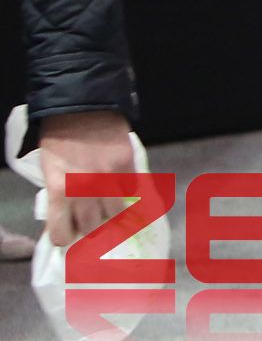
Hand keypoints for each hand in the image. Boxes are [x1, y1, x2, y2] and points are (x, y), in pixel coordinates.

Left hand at [35, 109, 135, 248]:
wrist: (81, 105)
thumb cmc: (58, 139)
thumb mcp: (50, 171)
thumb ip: (60, 196)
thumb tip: (70, 217)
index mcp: (59, 192)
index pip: (63, 234)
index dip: (66, 235)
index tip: (69, 231)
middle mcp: (85, 190)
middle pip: (92, 227)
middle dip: (90, 226)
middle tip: (91, 219)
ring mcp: (109, 178)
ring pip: (116, 213)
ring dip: (112, 212)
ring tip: (109, 206)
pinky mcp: (128, 164)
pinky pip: (132, 189)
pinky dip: (126, 191)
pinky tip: (120, 185)